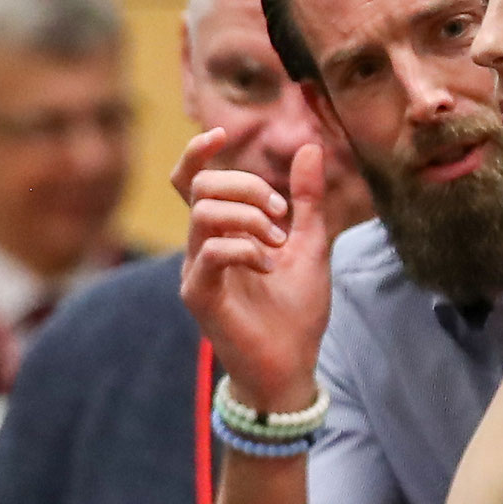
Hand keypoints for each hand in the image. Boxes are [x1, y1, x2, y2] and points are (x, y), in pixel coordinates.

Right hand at [174, 129, 332, 413]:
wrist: (292, 366)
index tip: (223, 136)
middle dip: (246, 186)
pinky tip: (269, 266)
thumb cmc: (295, 312)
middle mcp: (201, 247)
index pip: (192, 181)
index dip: (198, 153)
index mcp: (222, 232)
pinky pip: (210, 252)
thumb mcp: (310, 245)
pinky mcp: (199, 295)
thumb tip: (309, 147)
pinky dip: (245, 248)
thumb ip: (307, 200)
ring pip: (203, 213)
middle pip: (199, 187)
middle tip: (281, 213)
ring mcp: (196, 271)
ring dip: (249, 217)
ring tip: (278, 243)